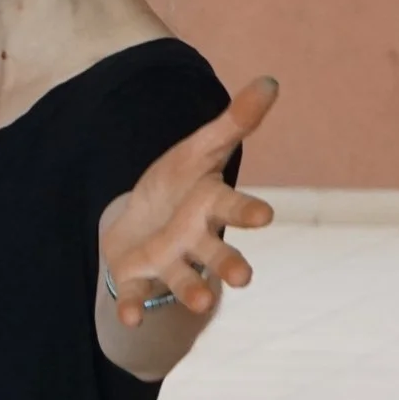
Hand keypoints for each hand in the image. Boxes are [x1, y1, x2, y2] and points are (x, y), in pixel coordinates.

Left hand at [101, 78, 279, 325]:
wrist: (141, 219)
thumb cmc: (179, 184)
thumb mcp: (198, 149)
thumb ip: (233, 122)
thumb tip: (269, 81)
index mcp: (211, 207)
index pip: (233, 208)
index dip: (247, 212)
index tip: (264, 216)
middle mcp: (196, 240)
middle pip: (216, 255)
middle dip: (230, 265)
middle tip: (243, 278)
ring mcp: (169, 262)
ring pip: (184, 280)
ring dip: (192, 291)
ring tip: (203, 303)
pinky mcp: (138, 276)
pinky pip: (137, 295)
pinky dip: (134, 307)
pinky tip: (129, 318)